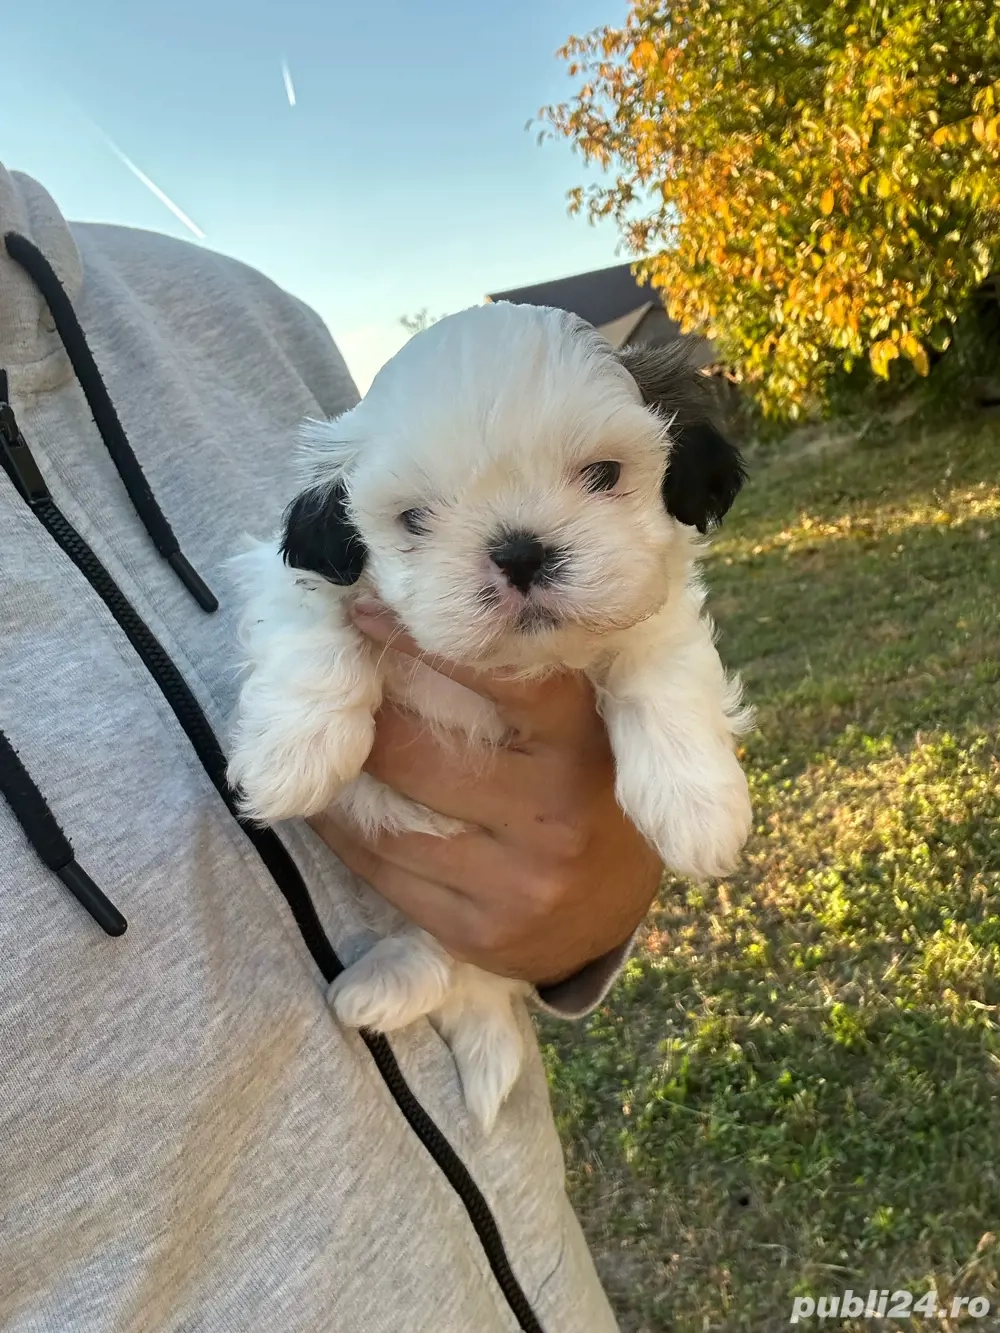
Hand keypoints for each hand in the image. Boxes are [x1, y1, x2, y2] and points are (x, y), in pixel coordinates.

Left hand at [309, 606, 663, 986]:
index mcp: (582, 750)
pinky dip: (341, 832)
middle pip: (420, 754)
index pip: (508, 680)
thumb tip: (430, 617)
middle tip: (328, 681)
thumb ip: (530, 685)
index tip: (365, 611)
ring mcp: (516, 882)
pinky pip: (382, 872)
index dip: (426, 642)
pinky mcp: (477, 931)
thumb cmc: (583, 796)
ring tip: (316, 741)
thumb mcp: (581, 734)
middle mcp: (554, 816)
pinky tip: (326, 802)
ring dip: (341, 778)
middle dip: (365, 714)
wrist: (609, 918)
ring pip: (389, 820)